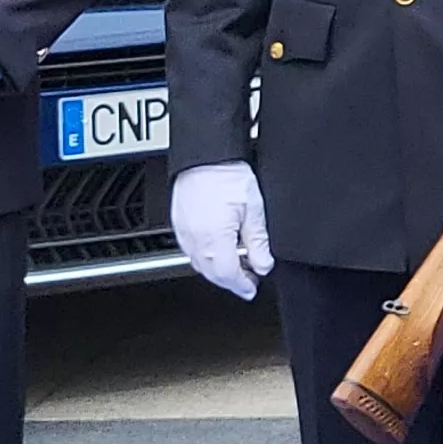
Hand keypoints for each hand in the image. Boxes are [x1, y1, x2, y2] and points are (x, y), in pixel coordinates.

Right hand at [169, 162, 271, 299]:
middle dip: (231, 282)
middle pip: (212, 274)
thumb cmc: (226, 174)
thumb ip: (258, 241)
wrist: (204, 155)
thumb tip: (263, 264)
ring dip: (217, 272)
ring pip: (199, 265)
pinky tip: (216, 253)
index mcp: (214, 237)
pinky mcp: (178, 224)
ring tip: (235, 268)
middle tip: (247, 282)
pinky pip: (190, 251)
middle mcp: (195, 239)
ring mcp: (183, 232)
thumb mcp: (253, 208)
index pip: (228, 274)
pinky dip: (204, 258)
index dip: (242, 285)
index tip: (252, 288)